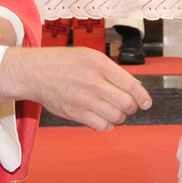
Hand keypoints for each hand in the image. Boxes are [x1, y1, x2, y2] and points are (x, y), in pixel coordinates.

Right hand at [0, 46, 151, 130]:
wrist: (35, 72)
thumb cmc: (63, 62)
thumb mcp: (90, 56)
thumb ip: (112, 71)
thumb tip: (135, 86)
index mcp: (100, 64)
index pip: (131, 85)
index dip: (142, 97)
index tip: (146, 103)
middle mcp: (93, 82)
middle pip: (126, 104)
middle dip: (132, 108)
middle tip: (128, 107)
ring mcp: (84, 99)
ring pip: (116, 117)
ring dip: (119, 117)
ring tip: (114, 112)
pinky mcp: (75, 113)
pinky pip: (101, 126)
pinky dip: (106, 125)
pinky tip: (103, 119)